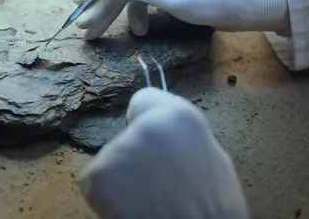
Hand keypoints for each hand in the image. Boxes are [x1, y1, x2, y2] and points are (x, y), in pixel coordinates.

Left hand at [79, 87, 248, 218]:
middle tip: (157, 183)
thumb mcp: (212, 160)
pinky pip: (98, 183)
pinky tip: (130, 210)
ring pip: (113, 160)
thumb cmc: (212, 208)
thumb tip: (166, 134)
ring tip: (147, 200)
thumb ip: (183, 138)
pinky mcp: (96, 177)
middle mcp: (144, 127)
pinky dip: (108, 197)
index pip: (144, 100)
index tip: (153, 140)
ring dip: (123, 177)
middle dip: (137, 154)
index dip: (148, 121)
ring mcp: (117, 150)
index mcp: (179, 118)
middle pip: (130, 134)